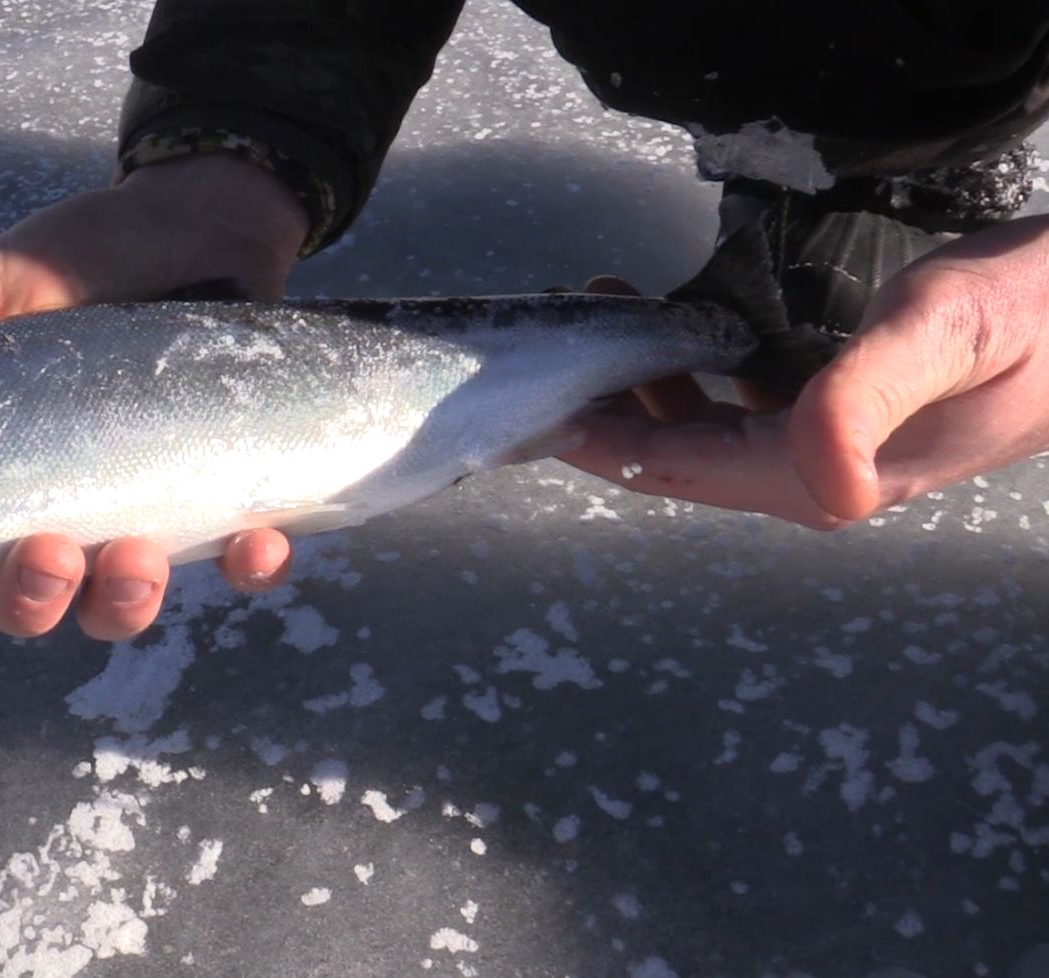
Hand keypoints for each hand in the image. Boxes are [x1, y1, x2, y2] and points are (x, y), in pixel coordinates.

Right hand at [0, 155, 309, 647]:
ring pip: (116, 605)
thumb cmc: (83, 255)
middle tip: (49, 555)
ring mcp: (136, 508)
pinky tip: (258, 544)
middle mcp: (49, 506)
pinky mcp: (222, 494)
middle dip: (28, 600)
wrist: (200, 217)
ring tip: (137, 557)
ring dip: (123, 601)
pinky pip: (237, 563)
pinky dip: (249, 566)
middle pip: (19, 601)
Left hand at [561, 216, 1048, 527]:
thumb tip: (826, 487)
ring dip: (641, 381)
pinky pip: (738, 402)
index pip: (673, 468)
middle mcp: (815, 477)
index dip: (593, 439)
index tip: (525, 400)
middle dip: (601, 408)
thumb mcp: (945, 334)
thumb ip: (867, 399)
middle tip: (548, 341)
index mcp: (823, 478)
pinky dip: (690, 366)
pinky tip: (668, 325)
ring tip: (598, 309)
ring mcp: (828, 449)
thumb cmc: (1037, 312)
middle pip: (673, 456)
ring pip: (701, 428)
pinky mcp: (843, 413)